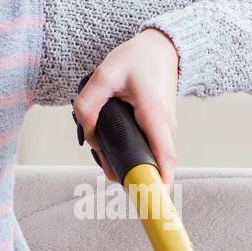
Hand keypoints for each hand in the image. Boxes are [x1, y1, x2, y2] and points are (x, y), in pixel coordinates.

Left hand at [72, 27, 179, 191]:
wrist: (162, 47)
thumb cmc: (138, 59)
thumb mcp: (105, 74)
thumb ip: (88, 104)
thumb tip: (86, 133)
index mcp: (155, 117)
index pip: (163, 159)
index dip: (158, 184)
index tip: (152, 203)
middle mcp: (165, 128)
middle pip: (149, 164)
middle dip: (123, 170)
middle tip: (100, 158)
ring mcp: (164, 131)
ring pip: (144, 156)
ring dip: (121, 156)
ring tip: (100, 140)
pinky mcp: (159, 129)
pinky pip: (144, 148)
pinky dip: (127, 148)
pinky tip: (108, 137)